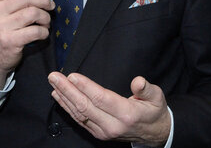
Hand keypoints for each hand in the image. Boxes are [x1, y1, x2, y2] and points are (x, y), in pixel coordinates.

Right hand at [0, 0, 53, 88]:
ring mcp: (1, 27)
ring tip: (45, 22)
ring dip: (45, 17)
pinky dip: (44, 31)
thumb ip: (15, 0)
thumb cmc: (4, 30)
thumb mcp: (3, 12)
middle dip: (44, 0)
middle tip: (50, 6)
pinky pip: (35, 31)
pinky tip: (42, 33)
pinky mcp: (10, 41)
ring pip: (33, 13)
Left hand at [48, 72, 171, 146]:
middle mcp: (113, 125)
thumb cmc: (154, 111)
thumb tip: (138, 81)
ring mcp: (103, 131)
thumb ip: (147, 89)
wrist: (154, 133)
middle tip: (54, 76)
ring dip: (64, 98)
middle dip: (67, 90)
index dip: (85, 87)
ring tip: (53, 84)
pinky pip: (79, 120)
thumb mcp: (157, 97)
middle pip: (85, 106)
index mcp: (127, 114)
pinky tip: (60, 97)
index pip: (101, 99)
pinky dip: (67, 108)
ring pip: (79, 115)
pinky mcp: (98, 133)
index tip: (72, 76)